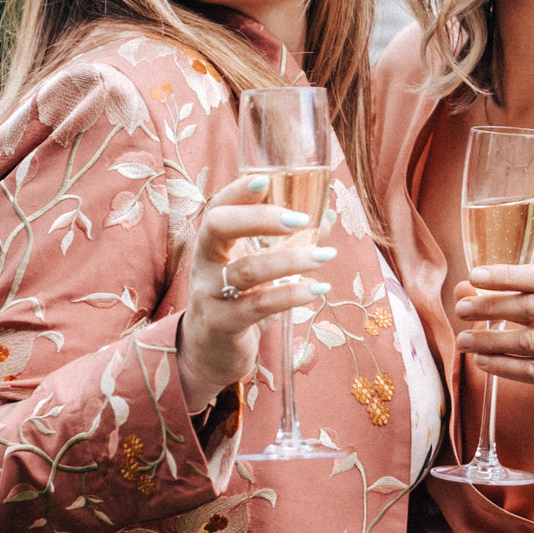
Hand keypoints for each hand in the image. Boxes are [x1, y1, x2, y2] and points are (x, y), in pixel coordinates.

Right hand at [176, 175, 335, 411]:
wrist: (208, 353)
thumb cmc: (238, 300)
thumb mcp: (258, 268)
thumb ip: (290, 242)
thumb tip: (328, 216)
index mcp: (213, 244)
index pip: (218, 207)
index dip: (237, 191)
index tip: (265, 179)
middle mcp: (205, 264)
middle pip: (218, 227)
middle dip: (260, 218)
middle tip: (301, 219)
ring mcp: (210, 294)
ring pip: (247, 270)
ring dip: (291, 260)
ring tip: (326, 256)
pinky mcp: (222, 324)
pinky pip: (258, 305)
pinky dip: (291, 295)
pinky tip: (318, 289)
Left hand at [452, 264, 533, 434]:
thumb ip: (525, 298)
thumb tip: (467, 286)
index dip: (508, 275)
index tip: (475, 275)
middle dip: (492, 305)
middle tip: (461, 308)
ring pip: (531, 342)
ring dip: (491, 339)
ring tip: (463, 340)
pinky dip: (504, 366)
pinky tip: (482, 362)